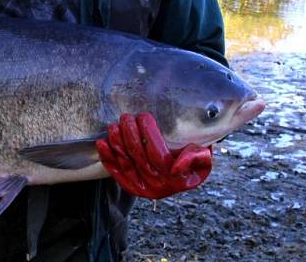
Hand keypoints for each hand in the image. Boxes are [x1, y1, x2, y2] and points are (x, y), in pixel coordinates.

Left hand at [96, 113, 211, 198]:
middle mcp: (159, 187)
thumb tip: (176, 166)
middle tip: (127, 117)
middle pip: (139, 157)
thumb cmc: (194, 161)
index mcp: (177, 180)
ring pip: (125, 163)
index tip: (145, 116)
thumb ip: (196, 157)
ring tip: (114, 126)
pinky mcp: (132, 187)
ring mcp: (143, 189)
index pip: (158, 154)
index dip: (149, 134)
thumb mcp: (203, 159)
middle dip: (130, 134)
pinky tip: (102, 143)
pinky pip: (116, 172)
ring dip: (117, 143)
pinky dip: (107, 158)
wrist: (185, 176)